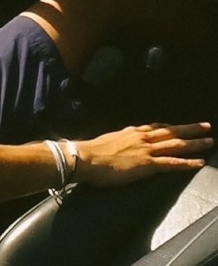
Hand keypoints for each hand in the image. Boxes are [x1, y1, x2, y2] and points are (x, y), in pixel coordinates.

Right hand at [76, 122, 213, 186]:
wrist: (87, 158)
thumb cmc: (92, 152)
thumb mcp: (107, 141)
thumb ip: (117, 141)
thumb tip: (118, 144)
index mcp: (130, 131)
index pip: (155, 127)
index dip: (170, 127)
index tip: (179, 126)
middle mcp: (141, 137)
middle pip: (170, 131)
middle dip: (189, 129)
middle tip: (205, 126)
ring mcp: (145, 150)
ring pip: (175, 144)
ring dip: (194, 142)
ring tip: (209, 141)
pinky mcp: (147, 164)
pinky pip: (172, 163)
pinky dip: (187, 162)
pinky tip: (199, 162)